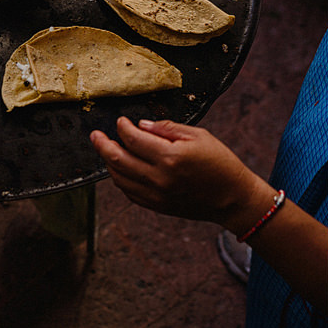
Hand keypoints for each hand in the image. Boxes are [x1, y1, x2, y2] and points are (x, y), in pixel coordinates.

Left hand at [89, 117, 275, 230]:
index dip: (123, 127)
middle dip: (103, 144)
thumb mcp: (199, 136)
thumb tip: (140, 126)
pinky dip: (120, 180)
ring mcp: (156, 195)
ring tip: (106, 151)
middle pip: (118, 159)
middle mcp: (159, 178)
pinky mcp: (157, 206)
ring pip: (119, 178)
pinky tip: (120, 170)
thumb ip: (167, 129)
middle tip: (95, 135)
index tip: (121, 121)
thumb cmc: (220, 163)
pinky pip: (129, 193)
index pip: (134, 139)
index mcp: (170, 157)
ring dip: (109, 163)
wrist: (233, 198)